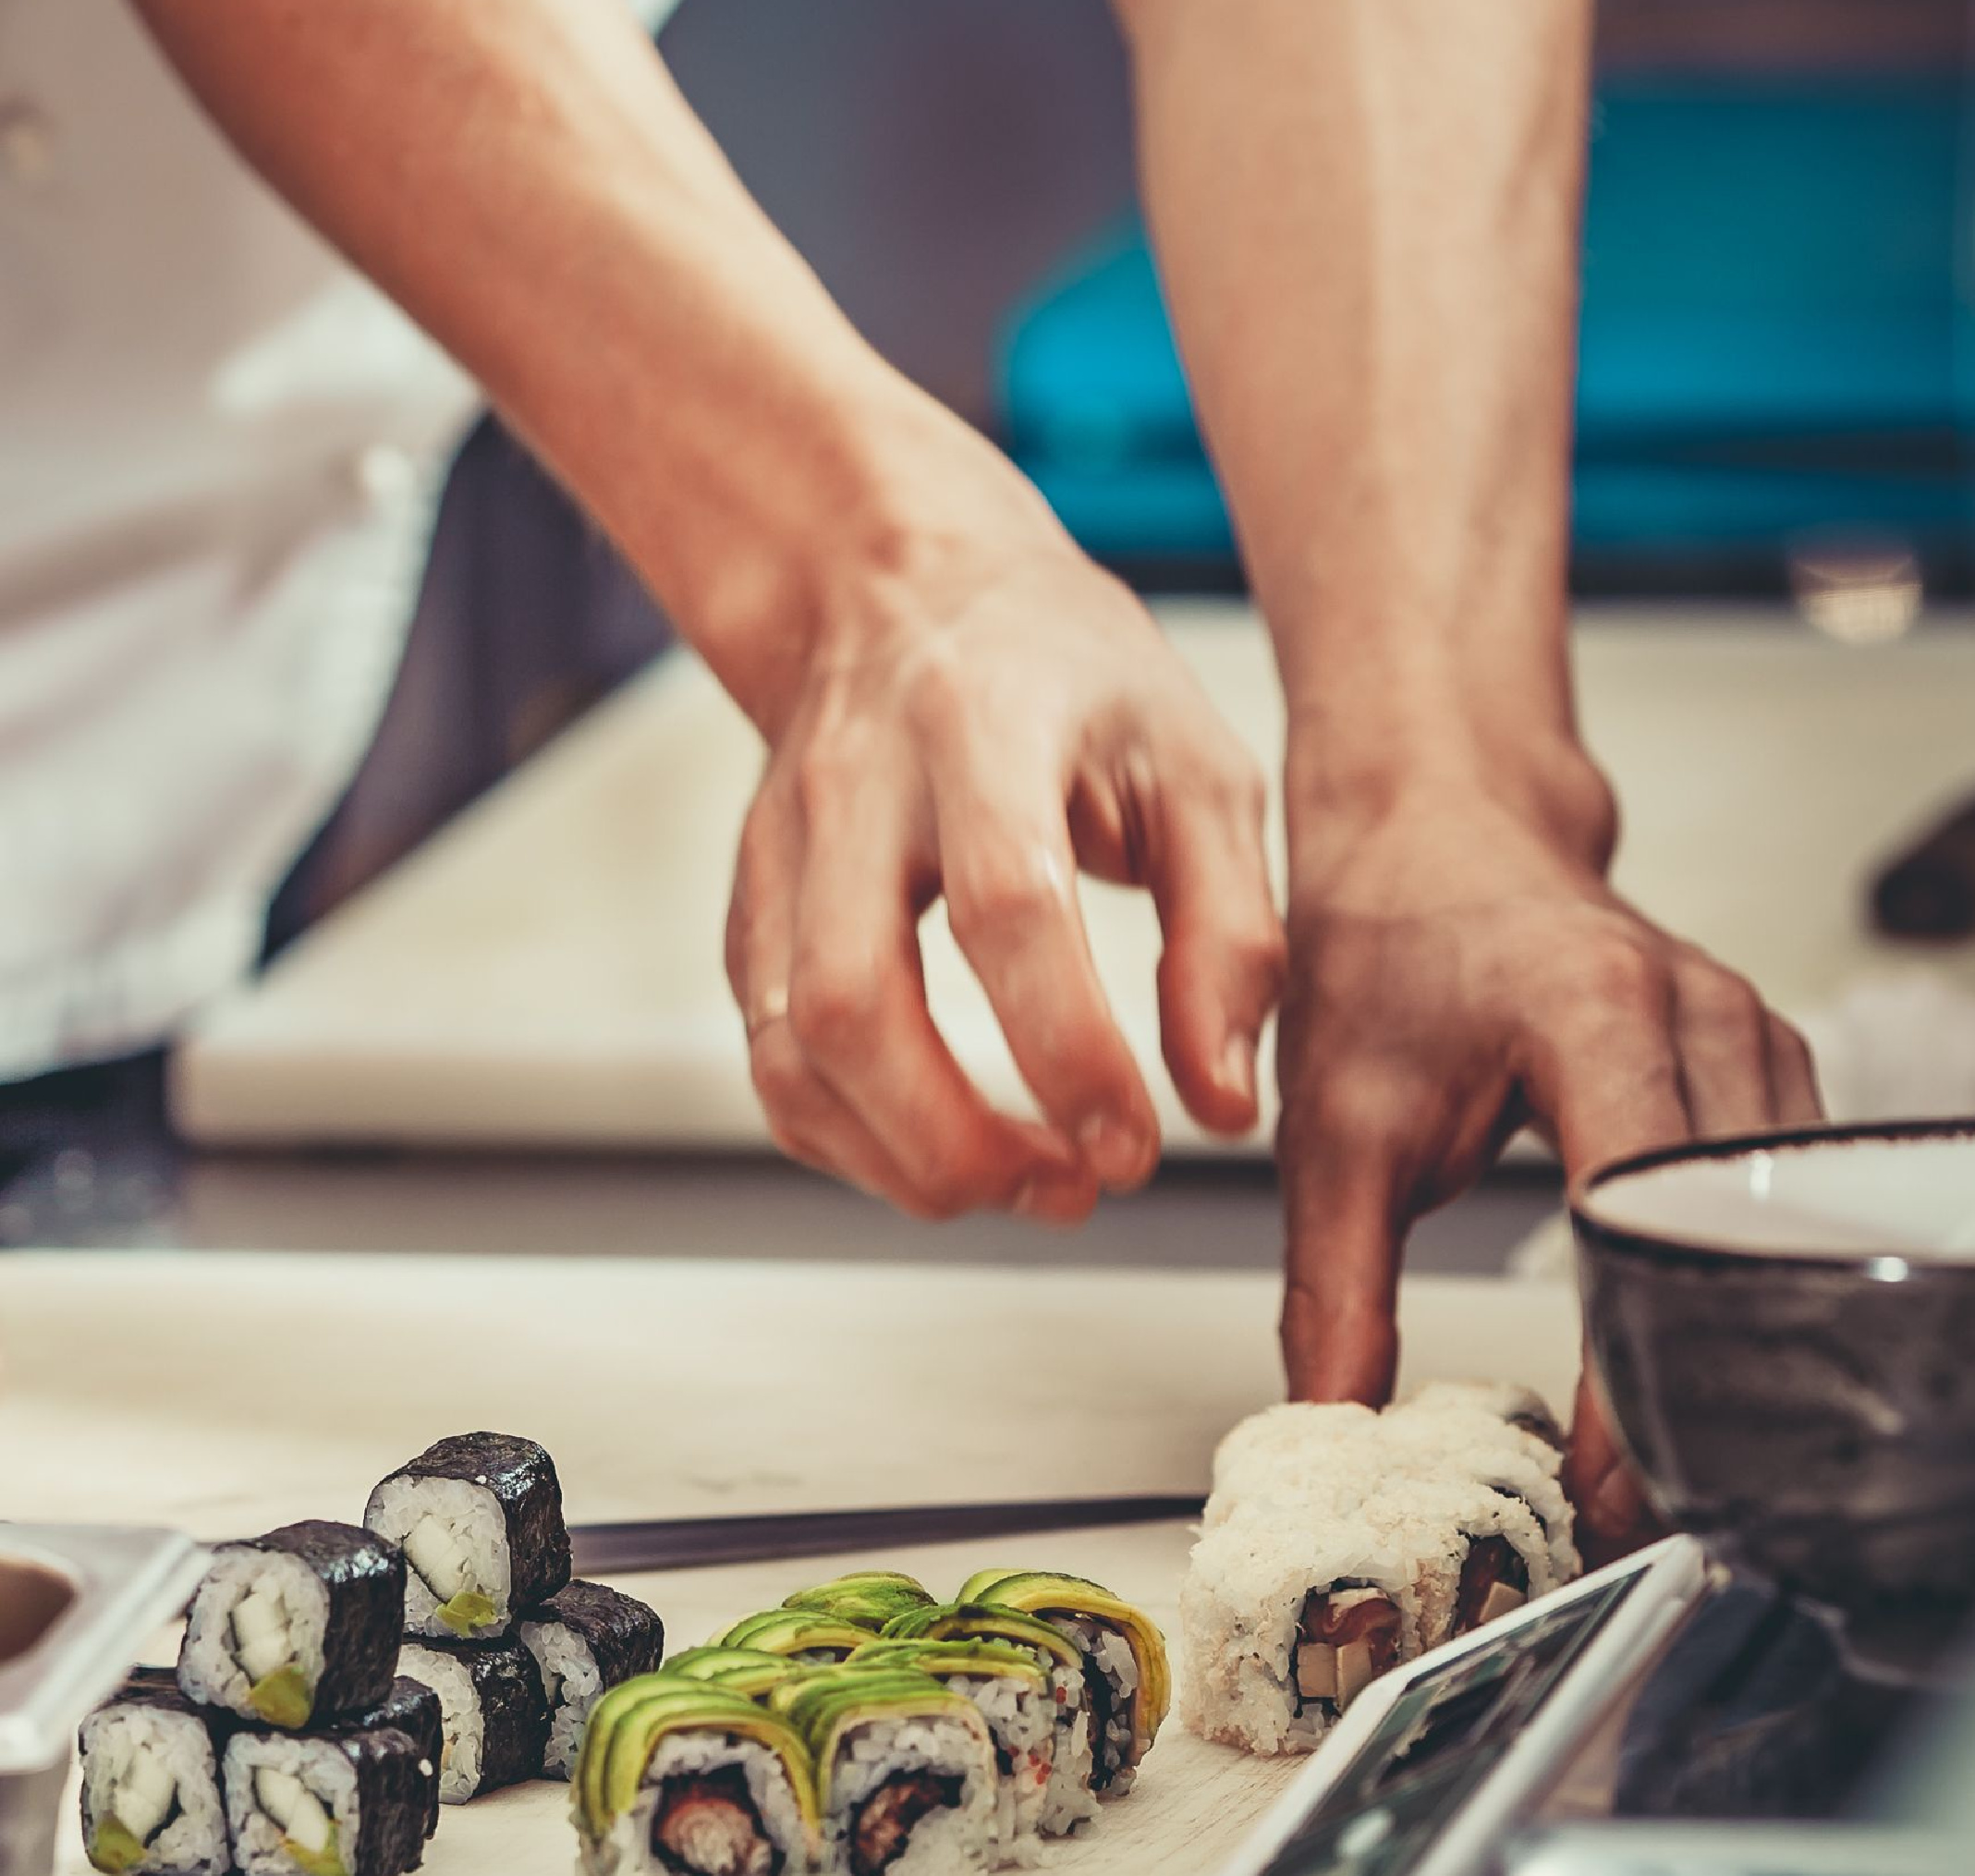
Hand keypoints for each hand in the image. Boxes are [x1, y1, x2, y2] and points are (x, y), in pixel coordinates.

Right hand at [722, 506, 1285, 1221]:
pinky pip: (771, 1063)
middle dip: (956, 1142)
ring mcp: (777, 858)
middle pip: (852, 1002)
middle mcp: (853, 792)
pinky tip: (943, 1148)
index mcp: (981, 728)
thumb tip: (1219, 1101)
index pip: (1005, 908)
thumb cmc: (1063, 675)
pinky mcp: (745, 916)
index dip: (1067, 1050)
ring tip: (1019, 1185)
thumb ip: (1229, 933)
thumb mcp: (1195, 763)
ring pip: (791, 1054)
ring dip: (900, 1162)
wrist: (896, 588)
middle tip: (1069, 1188)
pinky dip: (852, 1141)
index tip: (1133, 1145)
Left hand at [1273, 776, 1822, 1550]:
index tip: (1603, 1473)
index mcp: (1594, 1014)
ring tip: (1675, 1460)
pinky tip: (1700, 1362)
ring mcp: (1751, 1036)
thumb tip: (1328, 1429)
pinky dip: (1738, 1285)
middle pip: (1736, 1237)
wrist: (1438, 830)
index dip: (1630, 1364)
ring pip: (1778, 1226)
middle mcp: (1702, 1017)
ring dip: (1730, 1343)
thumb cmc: (1386, 948)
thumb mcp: (1331, 1129)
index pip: (1642, 1218)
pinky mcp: (1763, 1067)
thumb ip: (1331, 1290)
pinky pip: (1780, 1197)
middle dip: (1697, 1382)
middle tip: (1648, 1507)